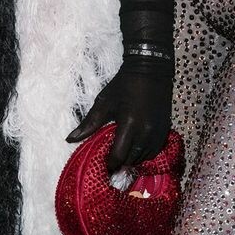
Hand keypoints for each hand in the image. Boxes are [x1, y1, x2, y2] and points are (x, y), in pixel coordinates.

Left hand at [68, 57, 172, 172]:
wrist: (150, 70)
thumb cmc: (123, 85)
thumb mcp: (103, 103)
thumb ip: (89, 124)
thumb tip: (70, 139)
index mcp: (129, 124)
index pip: (119, 156)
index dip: (109, 163)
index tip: (102, 164)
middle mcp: (145, 131)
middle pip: (131, 160)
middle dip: (120, 162)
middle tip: (111, 159)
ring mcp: (157, 132)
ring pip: (144, 157)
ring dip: (132, 158)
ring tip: (123, 152)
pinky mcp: (165, 130)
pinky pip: (154, 151)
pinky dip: (144, 153)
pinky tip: (135, 147)